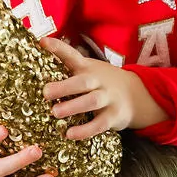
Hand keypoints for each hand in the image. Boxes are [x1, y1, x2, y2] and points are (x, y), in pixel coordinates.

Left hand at [41, 37, 168, 138]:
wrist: (137, 94)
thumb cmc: (102, 83)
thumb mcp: (89, 70)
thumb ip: (70, 68)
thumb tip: (40, 64)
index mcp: (88, 67)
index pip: (72, 55)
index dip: (58, 48)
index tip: (42, 42)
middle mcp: (98, 81)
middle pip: (83, 82)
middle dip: (64, 87)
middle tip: (45, 93)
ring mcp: (108, 98)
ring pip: (91, 101)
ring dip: (73, 107)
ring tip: (55, 113)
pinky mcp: (113, 116)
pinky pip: (99, 124)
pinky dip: (85, 130)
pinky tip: (70, 134)